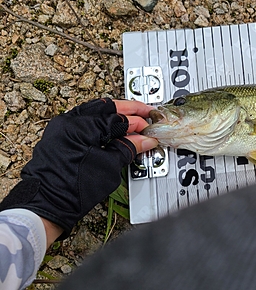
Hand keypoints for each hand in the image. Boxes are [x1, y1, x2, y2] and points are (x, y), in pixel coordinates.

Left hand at [0, 98, 157, 239]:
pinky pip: (86, 121)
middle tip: (146, 114)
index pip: (116, 118)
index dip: (137, 123)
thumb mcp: (108, 168)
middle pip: (105, 108)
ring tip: (133, 120)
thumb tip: (144, 140)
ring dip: (116, 114)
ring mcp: (62, 129)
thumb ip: (128, 148)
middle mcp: (67, 123)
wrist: (47, 207)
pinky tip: (115, 129)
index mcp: (78, 127)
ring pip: (95, 111)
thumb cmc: (70, 192)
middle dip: (128, 110)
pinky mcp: (61, 137)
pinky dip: (103, 123)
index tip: (149, 130)